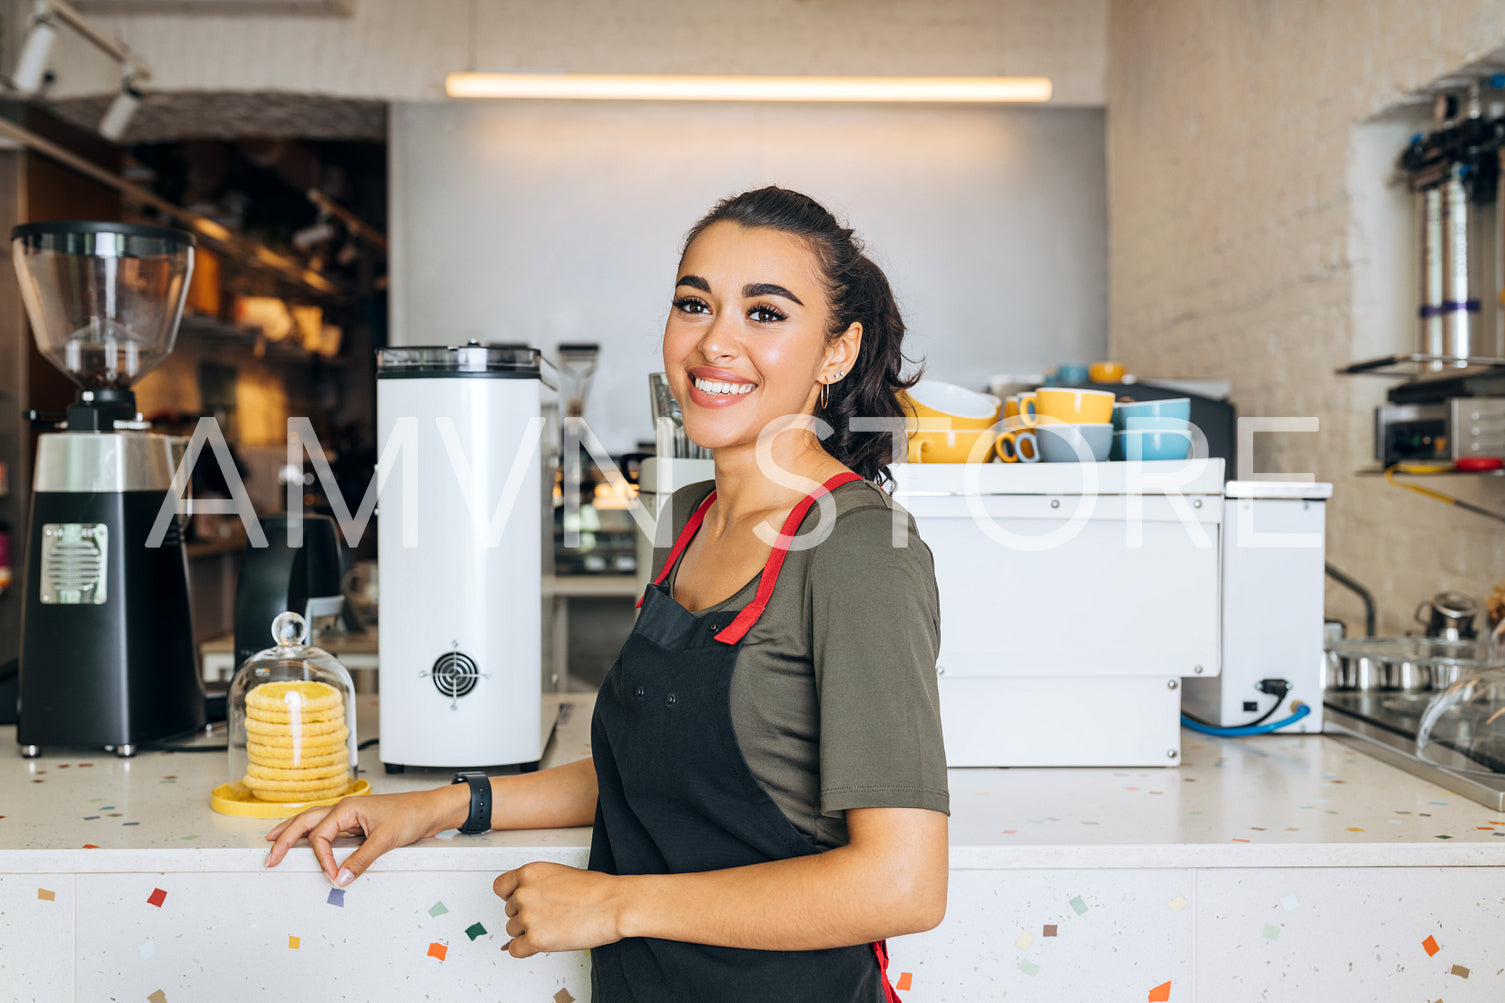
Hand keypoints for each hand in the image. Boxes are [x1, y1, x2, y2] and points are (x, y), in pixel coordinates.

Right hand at [265, 787, 461, 885]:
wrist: (432, 810)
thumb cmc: (412, 814)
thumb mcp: (386, 839)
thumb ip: (361, 860)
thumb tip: (340, 878)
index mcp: (347, 808)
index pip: (319, 835)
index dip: (321, 858)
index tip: (331, 875)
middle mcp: (345, 810)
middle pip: (306, 822)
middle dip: (284, 837)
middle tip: (269, 854)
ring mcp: (350, 817)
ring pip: (314, 824)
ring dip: (293, 832)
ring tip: (274, 841)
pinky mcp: (358, 826)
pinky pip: (329, 832)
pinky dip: (313, 838)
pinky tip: (307, 843)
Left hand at [494, 862, 626, 957]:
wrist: (614, 904)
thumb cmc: (597, 890)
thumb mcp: (560, 875)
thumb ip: (539, 885)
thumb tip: (530, 898)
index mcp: (530, 873)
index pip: (501, 887)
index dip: (511, 897)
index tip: (518, 902)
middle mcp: (524, 893)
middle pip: (509, 911)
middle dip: (525, 915)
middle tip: (548, 916)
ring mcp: (528, 916)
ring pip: (512, 931)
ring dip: (528, 932)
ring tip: (553, 927)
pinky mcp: (535, 939)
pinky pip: (515, 950)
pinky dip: (526, 950)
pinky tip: (542, 943)